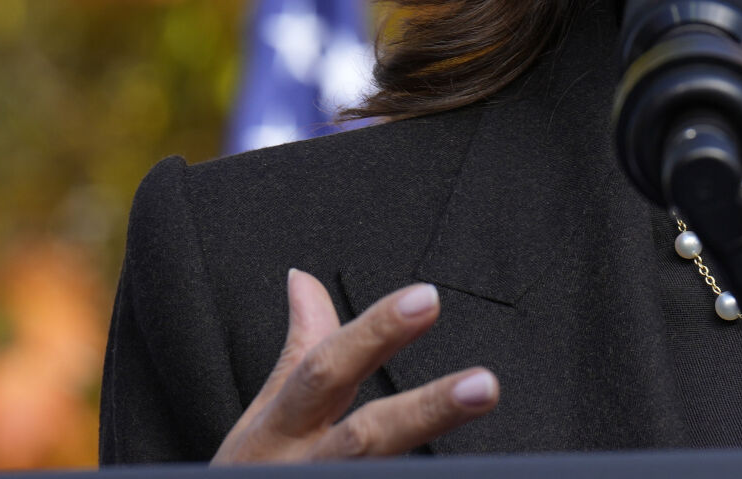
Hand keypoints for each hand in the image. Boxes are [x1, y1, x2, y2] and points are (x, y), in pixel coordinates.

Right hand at [211, 268, 498, 461]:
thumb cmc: (258, 472)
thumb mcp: (267, 415)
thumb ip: (300, 352)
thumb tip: (305, 281)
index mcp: (279, 429)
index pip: (327, 369)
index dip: (376, 333)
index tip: (427, 298)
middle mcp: (302, 468)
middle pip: (365, 438)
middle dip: (426, 411)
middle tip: (483, 385)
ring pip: (381, 476)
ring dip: (428, 458)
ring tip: (480, 415)